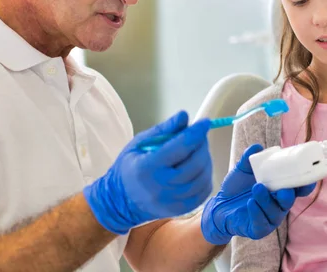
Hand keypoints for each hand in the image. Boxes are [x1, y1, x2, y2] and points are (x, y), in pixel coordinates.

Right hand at [83, 111, 212, 234]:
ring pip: (202, 178)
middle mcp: (160, 187)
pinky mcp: (181, 209)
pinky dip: (206, 177)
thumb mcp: (139, 143)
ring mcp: (172, 201)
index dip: (195, 134)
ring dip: (206, 160)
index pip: (179, 148)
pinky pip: (203, 192)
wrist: (121, 201)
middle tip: (199, 137)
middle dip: (201, 146)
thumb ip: (163, 130)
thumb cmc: (130, 166)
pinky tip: (198, 168)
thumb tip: (184, 116)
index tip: (204, 122)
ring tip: (198, 151)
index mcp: (147, 167)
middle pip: (194, 164)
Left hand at [201, 144, 315, 244]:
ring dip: (267, 200)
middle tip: (283, 189)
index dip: (305, 185)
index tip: (307, 179)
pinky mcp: (258, 229)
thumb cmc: (237, 187)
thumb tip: (257, 147)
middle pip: (289, 201)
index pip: (298, 189)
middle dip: (288, 195)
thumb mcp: (242, 170)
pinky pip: (261, 223)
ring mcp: (270, 218)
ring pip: (275, 212)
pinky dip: (257, 212)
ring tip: (256, 188)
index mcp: (280, 189)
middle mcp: (278, 204)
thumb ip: (249, 158)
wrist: (220, 204)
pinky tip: (250, 203)